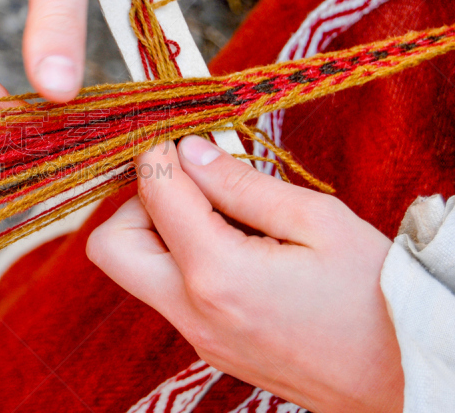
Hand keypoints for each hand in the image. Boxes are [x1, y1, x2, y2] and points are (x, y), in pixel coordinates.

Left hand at [87, 136, 403, 412]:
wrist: (399, 377)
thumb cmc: (374, 296)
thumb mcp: (318, 222)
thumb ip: (243, 184)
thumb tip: (189, 151)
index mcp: (217, 275)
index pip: (154, 194)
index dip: (159, 152)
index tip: (180, 133)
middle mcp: (191, 311)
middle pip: (110, 246)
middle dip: (138, 203)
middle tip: (191, 184)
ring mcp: (195, 334)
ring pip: (134, 270)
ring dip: (159, 230)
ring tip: (223, 213)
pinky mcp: (206, 344)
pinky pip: (167, 290)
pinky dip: (181, 257)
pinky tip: (234, 244)